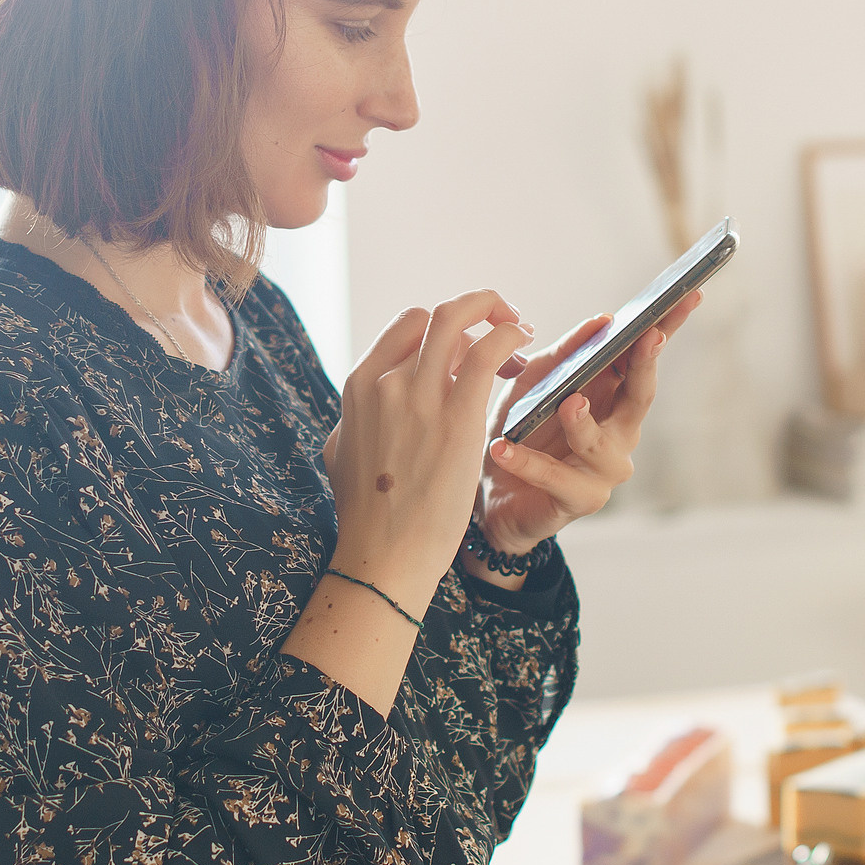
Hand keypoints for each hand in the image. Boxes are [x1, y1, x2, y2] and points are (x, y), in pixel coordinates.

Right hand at [323, 290, 534, 613]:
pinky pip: (488, 350)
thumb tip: (365, 405)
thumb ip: (356, 418)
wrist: (384, 554)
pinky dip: (509, 336)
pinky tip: (524, 349)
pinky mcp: (458, 417)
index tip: (466, 347)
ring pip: (460, 320)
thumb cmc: (366, 515)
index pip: (407, 325)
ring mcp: (421, 395)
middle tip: (501, 327)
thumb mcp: (341, 451)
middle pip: (437, 316)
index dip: (443, 328)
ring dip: (496, 317)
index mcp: (361, 385)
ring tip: (519, 335)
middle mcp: (388, 381)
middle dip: (475, 310)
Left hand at [474, 289, 705, 556]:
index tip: (689, 295)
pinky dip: (527, 462)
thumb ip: (566, 354)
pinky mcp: (579, 500)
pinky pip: (554, 478)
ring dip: (582, 422)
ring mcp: (604, 468)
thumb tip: (602, 320)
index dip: (668, 327)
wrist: (494, 493)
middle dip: (646, 366)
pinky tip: (503, 449)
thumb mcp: (536, 382)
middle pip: (641, 396)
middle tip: (648, 337)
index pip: (646, 358)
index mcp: (614, 396)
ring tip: (568, 402)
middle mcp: (620, 432)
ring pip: (600, 443)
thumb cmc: (523, 429)